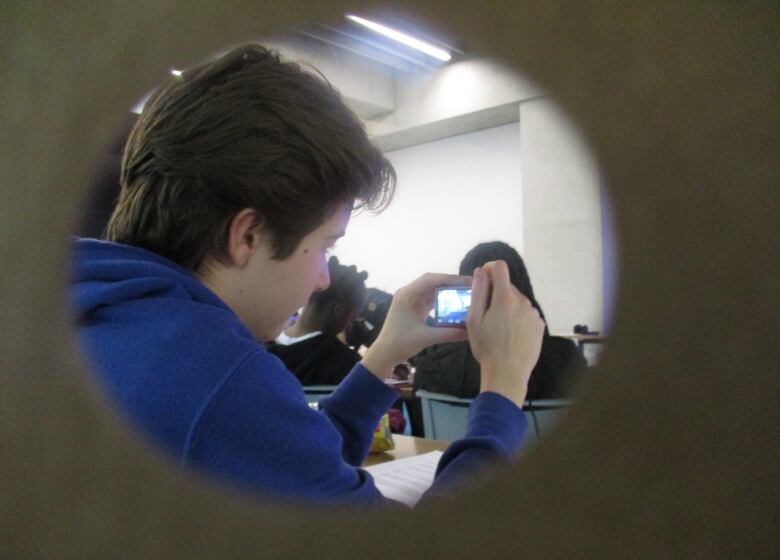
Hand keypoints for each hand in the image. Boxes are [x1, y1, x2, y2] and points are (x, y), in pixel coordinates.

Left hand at [362, 273, 471, 379]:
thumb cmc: (400, 343)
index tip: (467, 281)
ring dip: (448, 291)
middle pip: (433, 282)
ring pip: (433, 290)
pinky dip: (443, 300)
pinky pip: (431, 299)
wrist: (385, 353)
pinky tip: (456, 303)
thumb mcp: (426, 338)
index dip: (449, 278)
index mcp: (407, 294)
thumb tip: (471, 331)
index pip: (430, 279)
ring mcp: (412, 300)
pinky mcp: (415, 307)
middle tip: (471, 285)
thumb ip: (449, 333)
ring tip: (467, 292)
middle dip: (451, 283)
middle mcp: (409, 293)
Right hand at [467, 260, 544, 406]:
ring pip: (517, 301)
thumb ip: (478, 292)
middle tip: (486, 315)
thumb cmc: (486, 347)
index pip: (500, 267)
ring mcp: (534, 314)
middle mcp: (523, 301)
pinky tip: (511, 335)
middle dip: (496, 294)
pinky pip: (526, 314)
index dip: (489, 268)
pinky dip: (518, 318)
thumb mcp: (474, 319)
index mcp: (505, 298)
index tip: (482, 280)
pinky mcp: (540, 326)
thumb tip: (481, 271)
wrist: (507, 373)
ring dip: (508, 307)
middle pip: (508, 287)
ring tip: (500, 329)